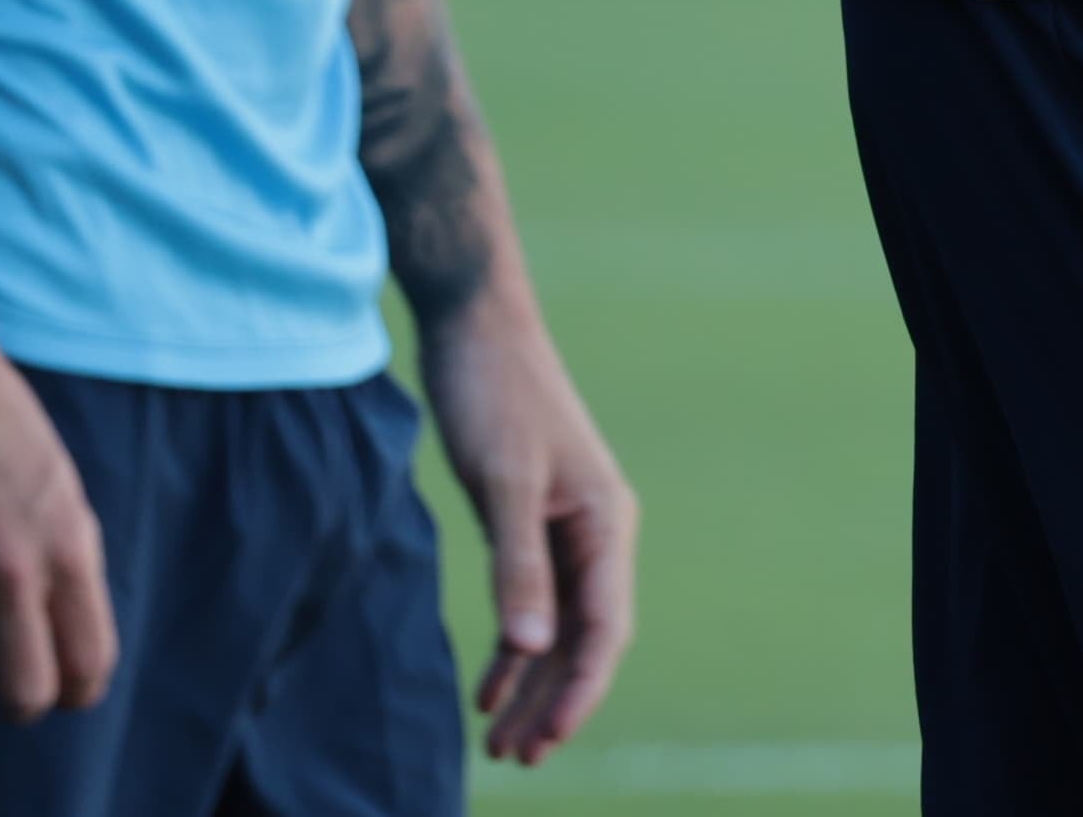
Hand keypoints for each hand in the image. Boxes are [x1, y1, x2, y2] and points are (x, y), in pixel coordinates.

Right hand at [0, 337, 116, 721]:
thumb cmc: (6, 438)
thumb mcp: (60, 496)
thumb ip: (63, 564)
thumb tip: (58, 638)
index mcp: (74, 544)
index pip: (91, 659)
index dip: (78, 690)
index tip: (65, 690)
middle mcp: (26, 563)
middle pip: (32, 691)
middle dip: (24, 700)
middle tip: (11, 682)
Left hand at [422, 296, 640, 764]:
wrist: (475, 323)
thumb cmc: (495, 393)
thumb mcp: (502, 482)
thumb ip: (518, 567)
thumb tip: (531, 650)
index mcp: (607, 521)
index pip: (604, 629)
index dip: (578, 692)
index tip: (544, 742)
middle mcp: (597, 531)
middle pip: (584, 638)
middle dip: (553, 701)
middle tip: (513, 759)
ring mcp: (565, 527)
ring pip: (557, 626)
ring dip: (531, 682)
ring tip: (499, 741)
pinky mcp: (531, 520)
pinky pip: (532, 601)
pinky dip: (513, 646)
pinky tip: (489, 684)